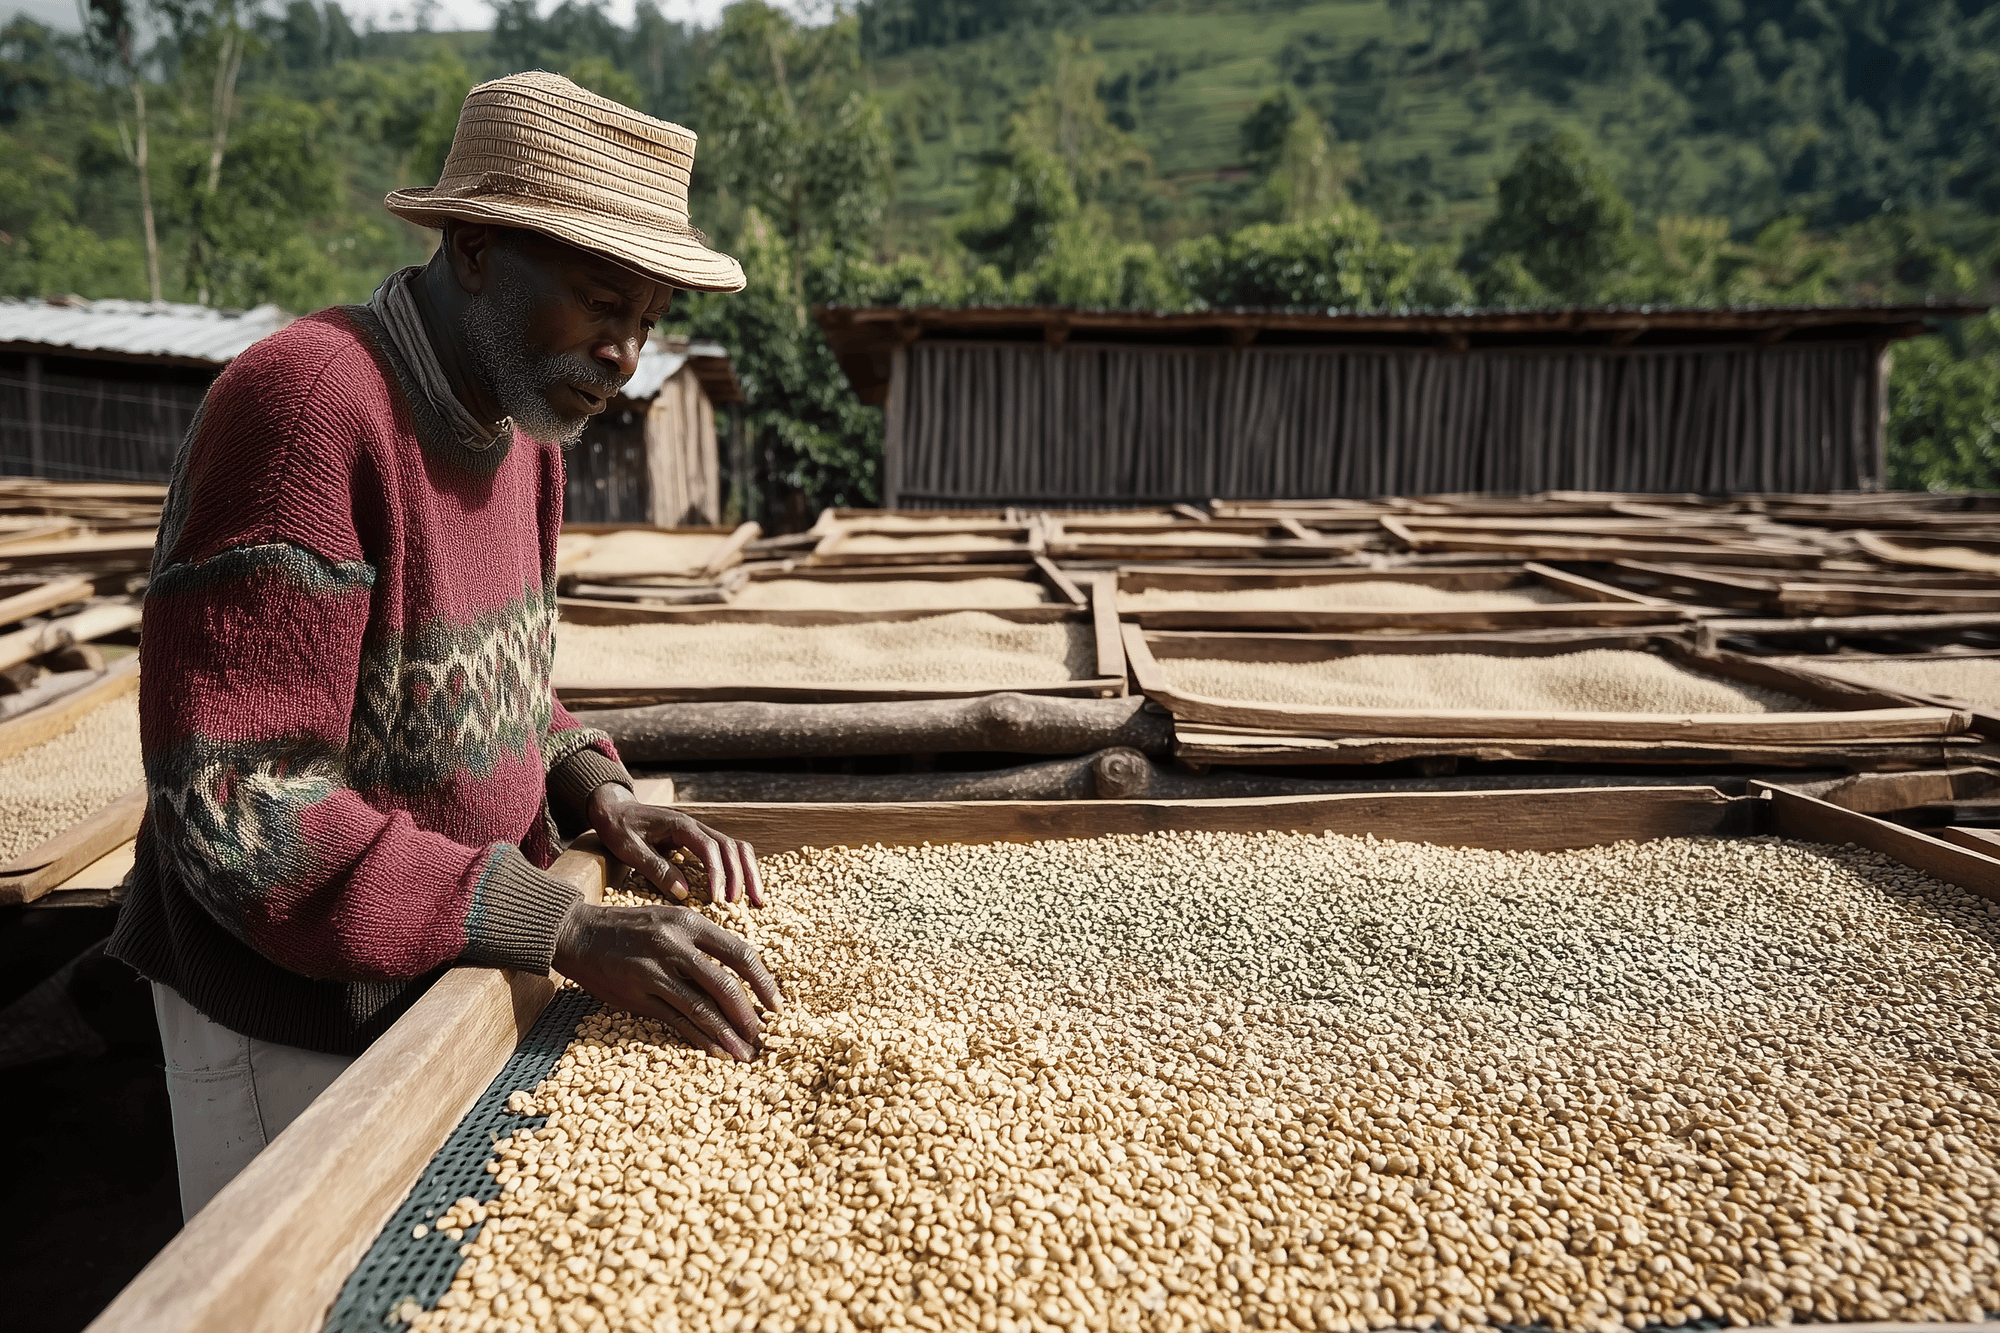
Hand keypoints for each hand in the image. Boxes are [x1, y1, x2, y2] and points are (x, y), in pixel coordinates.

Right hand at [553, 900, 782, 1059]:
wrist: (579, 933)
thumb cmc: (631, 929)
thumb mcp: (670, 921)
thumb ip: (701, 945)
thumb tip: (740, 978)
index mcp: (690, 923)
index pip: (740, 953)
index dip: (763, 982)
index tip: (776, 1004)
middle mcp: (675, 946)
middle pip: (726, 985)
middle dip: (750, 1014)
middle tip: (764, 1035)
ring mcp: (655, 972)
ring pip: (703, 1008)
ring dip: (728, 1034)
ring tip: (745, 1053)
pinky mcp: (638, 996)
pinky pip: (676, 1021)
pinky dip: (699, 1039)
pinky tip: (715, 1052)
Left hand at [587, 782, 764, 906]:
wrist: (614, 809)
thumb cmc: (619, 828)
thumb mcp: (630, 850)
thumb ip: (656, 869)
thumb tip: (684, 893)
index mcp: (680, 825)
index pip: (710, 848)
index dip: (718, 873)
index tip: (718, 899)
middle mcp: (696, 826)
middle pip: (732, 846)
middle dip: (742, 876)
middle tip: (744, 904)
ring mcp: (700, 832)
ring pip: (736, 848)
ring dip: (748, 872)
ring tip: (755, 900)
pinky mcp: (699, 840)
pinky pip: (727, 852)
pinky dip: (740, 869)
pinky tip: (743, 889)